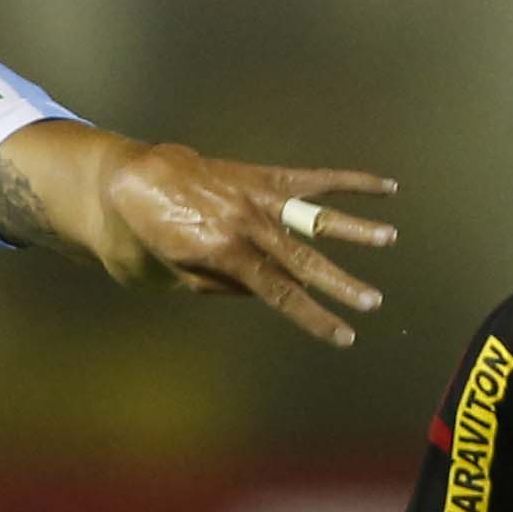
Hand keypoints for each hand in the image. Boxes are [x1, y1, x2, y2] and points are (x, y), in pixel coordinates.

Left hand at [96, 144, 397, 346]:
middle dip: (339, 283)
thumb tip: (264, 290)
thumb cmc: (139, 239)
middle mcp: (243, 222)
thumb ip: (222, 285)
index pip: (279, 292)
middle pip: (302, 258)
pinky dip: (346, 181)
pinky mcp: (258, 175)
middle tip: (372, 301)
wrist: (123, 181)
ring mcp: (254, 194)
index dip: (314, 317)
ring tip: (389, 237)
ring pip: (311, 214)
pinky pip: (307, 178)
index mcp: (222, 253)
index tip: (343, 336)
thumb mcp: (172, 278)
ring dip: (352, 228)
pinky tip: (383, 187)